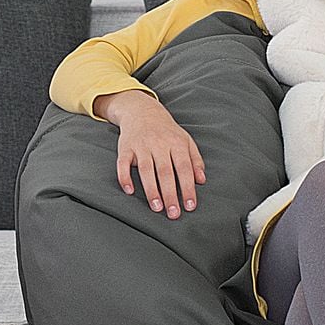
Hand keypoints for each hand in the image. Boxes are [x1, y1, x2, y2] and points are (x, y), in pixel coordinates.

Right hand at [102, 91, 203, 219]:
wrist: (142, 110)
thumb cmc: (167, 131)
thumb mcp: (185, 141)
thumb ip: (195, 160)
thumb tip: (201, 181)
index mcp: (176, 143)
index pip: (184, 169)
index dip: (187, 188)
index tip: (189, 206)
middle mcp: (159, 144)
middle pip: (165, 172)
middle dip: (170, 194)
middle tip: (173, 213)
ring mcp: (141, 145)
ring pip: (146, 170)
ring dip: (151, 190)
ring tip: (156, 208)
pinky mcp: (125, 147)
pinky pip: (123, 164)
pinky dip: (125, 177)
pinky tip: (130, 191)